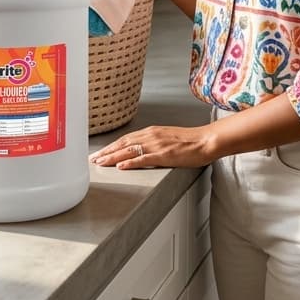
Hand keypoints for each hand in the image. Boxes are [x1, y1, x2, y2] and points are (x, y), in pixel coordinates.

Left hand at [90, 124, 216, 169]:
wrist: (205, 140)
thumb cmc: (190, 140)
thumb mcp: (167, 137)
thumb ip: (154, 141)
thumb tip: (141, 148)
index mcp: (152, 132)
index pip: (126, 139)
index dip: (111, 146)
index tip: (100, 153)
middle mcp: (151, 136)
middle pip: (123, 144)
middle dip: (106, 152)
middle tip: (93, 159)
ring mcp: (157, 145)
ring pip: (129, 151)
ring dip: (112, 157)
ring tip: (100, 163)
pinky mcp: (164, 155)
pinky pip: (143, 159)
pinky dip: (130, 163)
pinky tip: (121, 167)